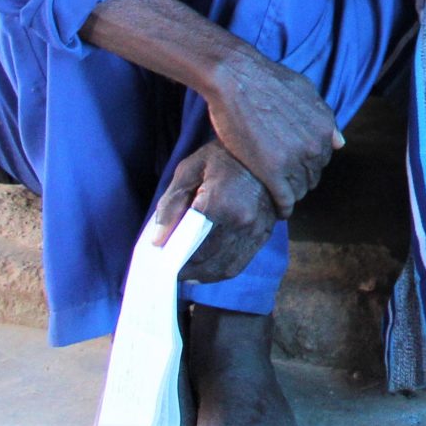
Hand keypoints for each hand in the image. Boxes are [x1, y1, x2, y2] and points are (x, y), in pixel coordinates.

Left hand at [149, 140, 278, 282]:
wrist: (267, 149)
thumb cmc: (222, 156)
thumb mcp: (189, 170)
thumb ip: (171, 204)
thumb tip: (158, 240)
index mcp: (220, 202)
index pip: (190, 246)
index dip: (173, 260)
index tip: (161, 263)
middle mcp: (242, 220)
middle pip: (206, 260)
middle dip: (185, 269)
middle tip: (170, 269)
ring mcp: (256, 229)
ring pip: (224, 268)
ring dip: (202, 275)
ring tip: (187, 272)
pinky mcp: (265, 233)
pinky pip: (240, 263)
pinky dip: (221, 271)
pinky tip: (208, 268)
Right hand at [200, 47, 339, 217]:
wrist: (236, 78)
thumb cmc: (267, 80)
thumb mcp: (307, 92)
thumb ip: (324, 118)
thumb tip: (340, 142)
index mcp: (325, 127)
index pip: (324, 158)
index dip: (309, 163)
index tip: (298, 167)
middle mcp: (315, 145)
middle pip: (313, 175)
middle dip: (301, 179)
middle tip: (287, 182)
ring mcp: (295, 159)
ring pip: (300, 189)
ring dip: (291, 193)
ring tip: (280, 194)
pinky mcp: (272, 171)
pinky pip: (285, 199)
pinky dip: (283, 207)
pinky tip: (279, 210)